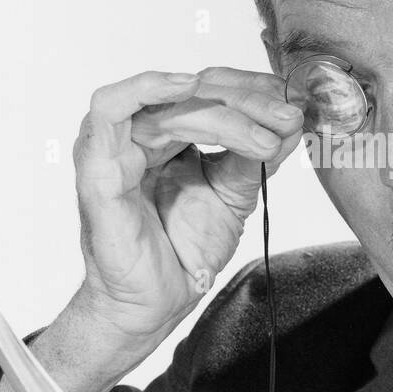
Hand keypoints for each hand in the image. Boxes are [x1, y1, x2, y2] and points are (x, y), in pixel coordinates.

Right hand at [71, 68, 303, 347]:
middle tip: (288, 119)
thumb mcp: (234, 193)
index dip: (254, 92)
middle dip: (248, 101)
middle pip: (193, 91)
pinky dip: (147, 89)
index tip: (294, 106)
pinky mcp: (98, 169)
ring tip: (264, 136)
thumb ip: (254, 155)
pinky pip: (108, 111)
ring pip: (168, 101)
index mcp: (168, 136)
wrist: (157, 303)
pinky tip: (189, 89)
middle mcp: (139, 135)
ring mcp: (115, 148)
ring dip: (222, 109)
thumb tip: (291, 120)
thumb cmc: (183, 251)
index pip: (210, 90)